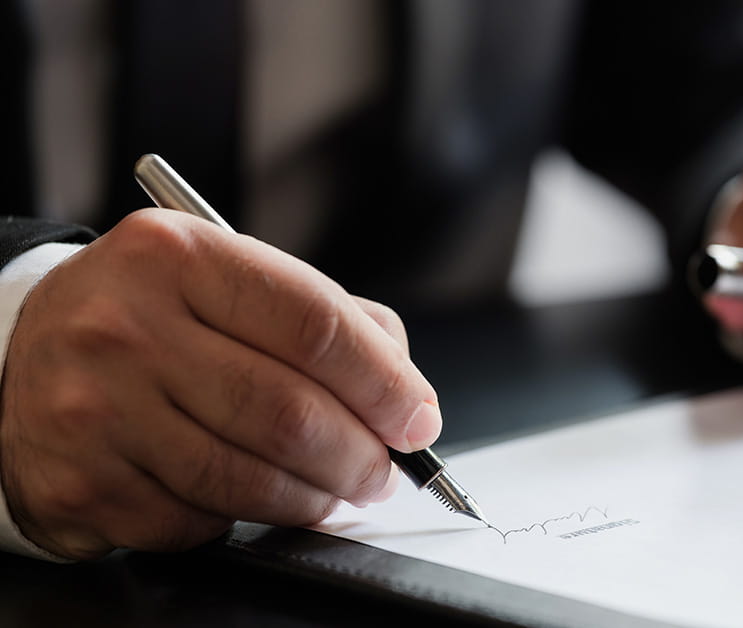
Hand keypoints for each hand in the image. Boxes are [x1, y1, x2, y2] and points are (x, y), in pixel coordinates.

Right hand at [0, 209, 440, 558]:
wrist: (20, 359)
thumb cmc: (150, 318)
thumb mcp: (224, 280)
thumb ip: (325, 319)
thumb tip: (404, 393)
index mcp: (178, 256)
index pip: (315, 324)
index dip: (385, 382)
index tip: (418, 419)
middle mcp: (125, 327)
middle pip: (289, 412)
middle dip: (361, 456)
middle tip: (384, 471)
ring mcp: (95, 409)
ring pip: (250, 478)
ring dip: (316, 498)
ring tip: (338, 491)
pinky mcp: (82, 483)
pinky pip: (201, 520)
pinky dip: (245, 519)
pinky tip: (252, 497)